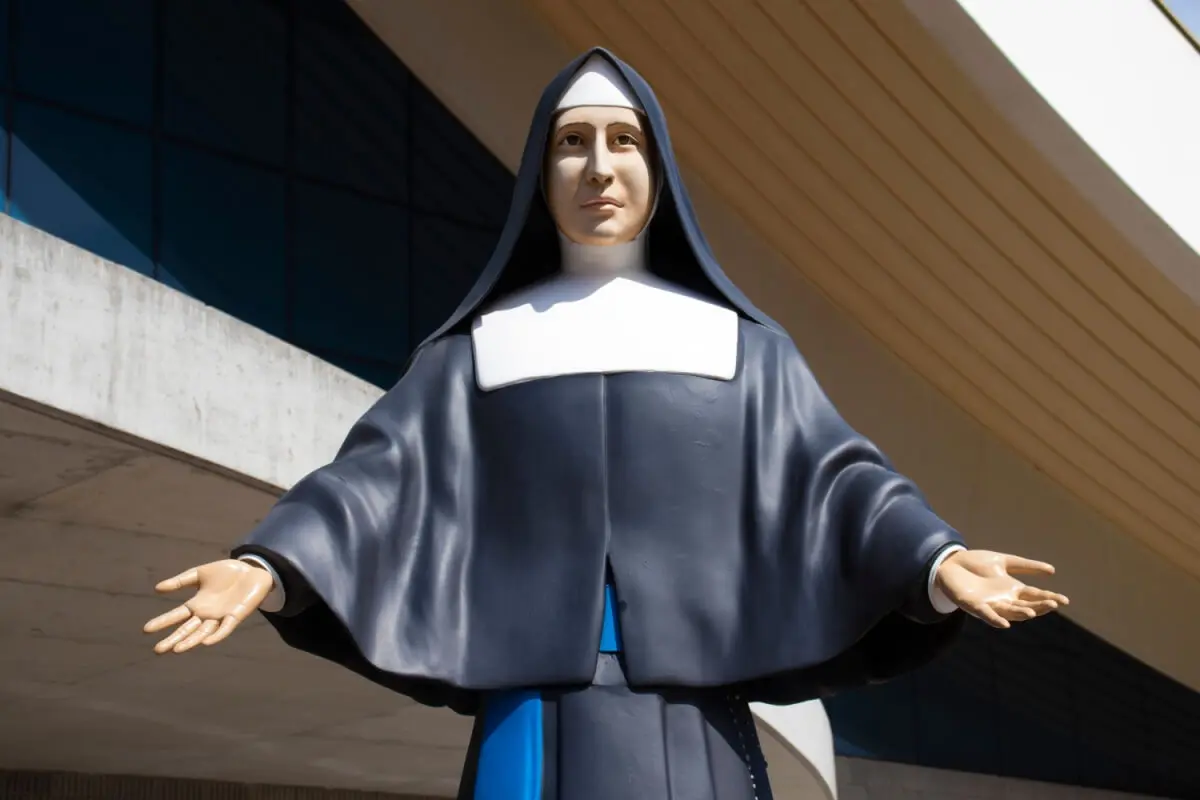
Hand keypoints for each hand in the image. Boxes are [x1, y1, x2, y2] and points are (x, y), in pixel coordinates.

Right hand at [142, 559, 273, 653]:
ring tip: (176, 650)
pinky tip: (206, 642)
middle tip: (158, 650)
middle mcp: (207, 614)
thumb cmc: (226, 573)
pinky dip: (216, 636)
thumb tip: (157, 588)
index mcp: (197, 604)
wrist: (252, 569)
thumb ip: (180, 581)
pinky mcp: (236, 616)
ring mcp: (221, 616)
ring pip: (203, 633)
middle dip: (173, 639)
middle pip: (187, 629)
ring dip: (191, 642)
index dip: (162, 622)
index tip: (146, 630)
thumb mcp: (200, 574)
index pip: (177, 616)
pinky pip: (225, 628)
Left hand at [935, 549, 1068, 628]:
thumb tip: (1052, 571)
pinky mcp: (973, 605)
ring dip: (1020, 613)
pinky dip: (995, 620)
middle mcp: (1003, 599)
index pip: (1035, 596)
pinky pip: (986, 615)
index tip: (1064, 600)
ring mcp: (989, 603)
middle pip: (1025, 605)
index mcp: (1012, 589)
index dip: (1049, 598)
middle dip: (1039, 606)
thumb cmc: (975, 563)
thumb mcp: (1003, 561)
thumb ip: (1025, 566)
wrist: (950, 562)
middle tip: (1053, 604)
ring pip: (1009, 612)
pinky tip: (1004, 624)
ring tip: (1033, 612)